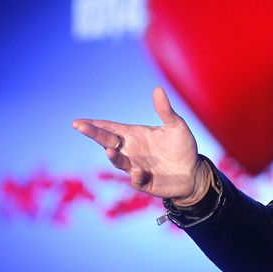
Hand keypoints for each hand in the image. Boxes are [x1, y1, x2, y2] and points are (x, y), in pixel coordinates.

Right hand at [72, 86, 206, 201]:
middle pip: (107, 142)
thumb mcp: (176, 126)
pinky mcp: (145, 182)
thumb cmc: (183, 147)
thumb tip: (158, 89)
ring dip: (114, 156)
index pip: (110, 128)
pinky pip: (136, 179)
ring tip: (109, 150)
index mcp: (134, 135)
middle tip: (80, 126)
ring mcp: (135, 167)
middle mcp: (131, 151)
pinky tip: (139, 170)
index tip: (78, 121)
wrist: (194, 173)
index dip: (94, 124)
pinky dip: (136, 175)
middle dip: (94, 134)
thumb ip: (165, 110)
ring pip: (119, 161)